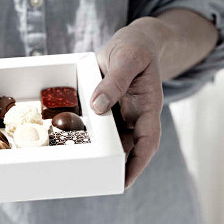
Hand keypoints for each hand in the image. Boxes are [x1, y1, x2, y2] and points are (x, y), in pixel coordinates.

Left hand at [90, 18, 163, 189]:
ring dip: (103, 154)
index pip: (148, 140)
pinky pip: (102, 126)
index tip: (125, 181)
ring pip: (115, 140)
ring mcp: (123, 113)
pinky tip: (75, 141)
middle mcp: (136, 114)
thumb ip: (114, 81)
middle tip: (96, 182)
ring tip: (83, 169)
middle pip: (130, 148)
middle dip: (117, 167)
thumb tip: (98, 107)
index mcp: (148, 106)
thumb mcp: (126, 58)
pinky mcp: (110, 108)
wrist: (134, 41)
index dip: (138, 163)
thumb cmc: (135, 47)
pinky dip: (92, 136)